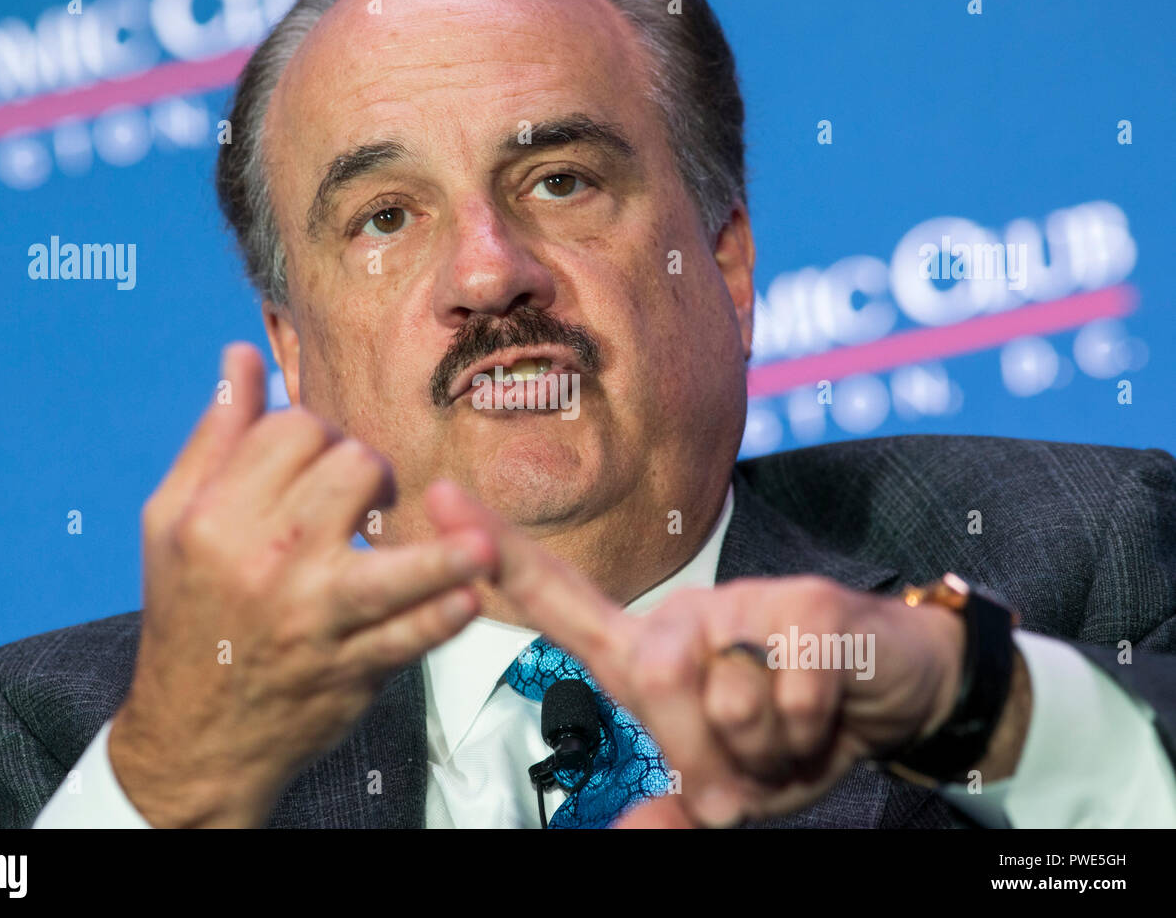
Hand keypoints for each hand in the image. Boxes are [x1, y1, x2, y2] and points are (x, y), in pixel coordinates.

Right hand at [109, 344, 496, 826]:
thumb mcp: (174, 521)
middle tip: (367, 501)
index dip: (319, 433)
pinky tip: (470, 601)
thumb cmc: (188, 611)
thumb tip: (239, 358)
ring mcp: (314, 620)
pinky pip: (413, 637)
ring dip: (450, 554)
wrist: (193, 735)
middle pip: (356, 469)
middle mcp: (265, 563)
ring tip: (481, 547)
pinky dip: (445, 619)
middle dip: (373, 472)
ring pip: (396, 566)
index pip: (296, 430)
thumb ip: (214, 437)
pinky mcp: (353, 668)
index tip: (322, 460)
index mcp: (216, 516)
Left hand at [426, 481, 973, 827]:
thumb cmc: (796, 732)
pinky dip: (812, 734)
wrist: (898, 692)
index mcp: (651, 652)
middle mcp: (687, 614)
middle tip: (754, 753)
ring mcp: (747, 602)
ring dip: (768, 748)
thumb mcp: (733, 787)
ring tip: (790, 725)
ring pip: (724, 698)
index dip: (501, 559)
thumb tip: (629, 834)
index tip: (440, 504)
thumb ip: (676, 809)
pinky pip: (789, 701)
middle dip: (710, 751)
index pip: (561, 602)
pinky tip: (827, 707)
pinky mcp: (808, 606)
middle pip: (653, 679)